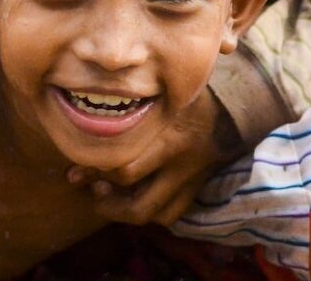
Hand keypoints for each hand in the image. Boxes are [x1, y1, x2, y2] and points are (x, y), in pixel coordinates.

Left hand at [66, 92, 227, 225]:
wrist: (232, 109)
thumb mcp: (162, 94)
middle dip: (107, 204)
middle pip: (139, 205)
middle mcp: (181, 168)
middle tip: (92, 188)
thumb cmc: (188, 95)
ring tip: (105, 197)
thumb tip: (85, 111)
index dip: (96, 173)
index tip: (77, 166)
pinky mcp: (195, 189)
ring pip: (154, 215)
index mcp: (171, 140)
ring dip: (124, 213)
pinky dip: (149, 212)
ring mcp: (190, 183)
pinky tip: (132, 197)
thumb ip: (130, 105)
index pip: (126, 171)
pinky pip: (170, 214)